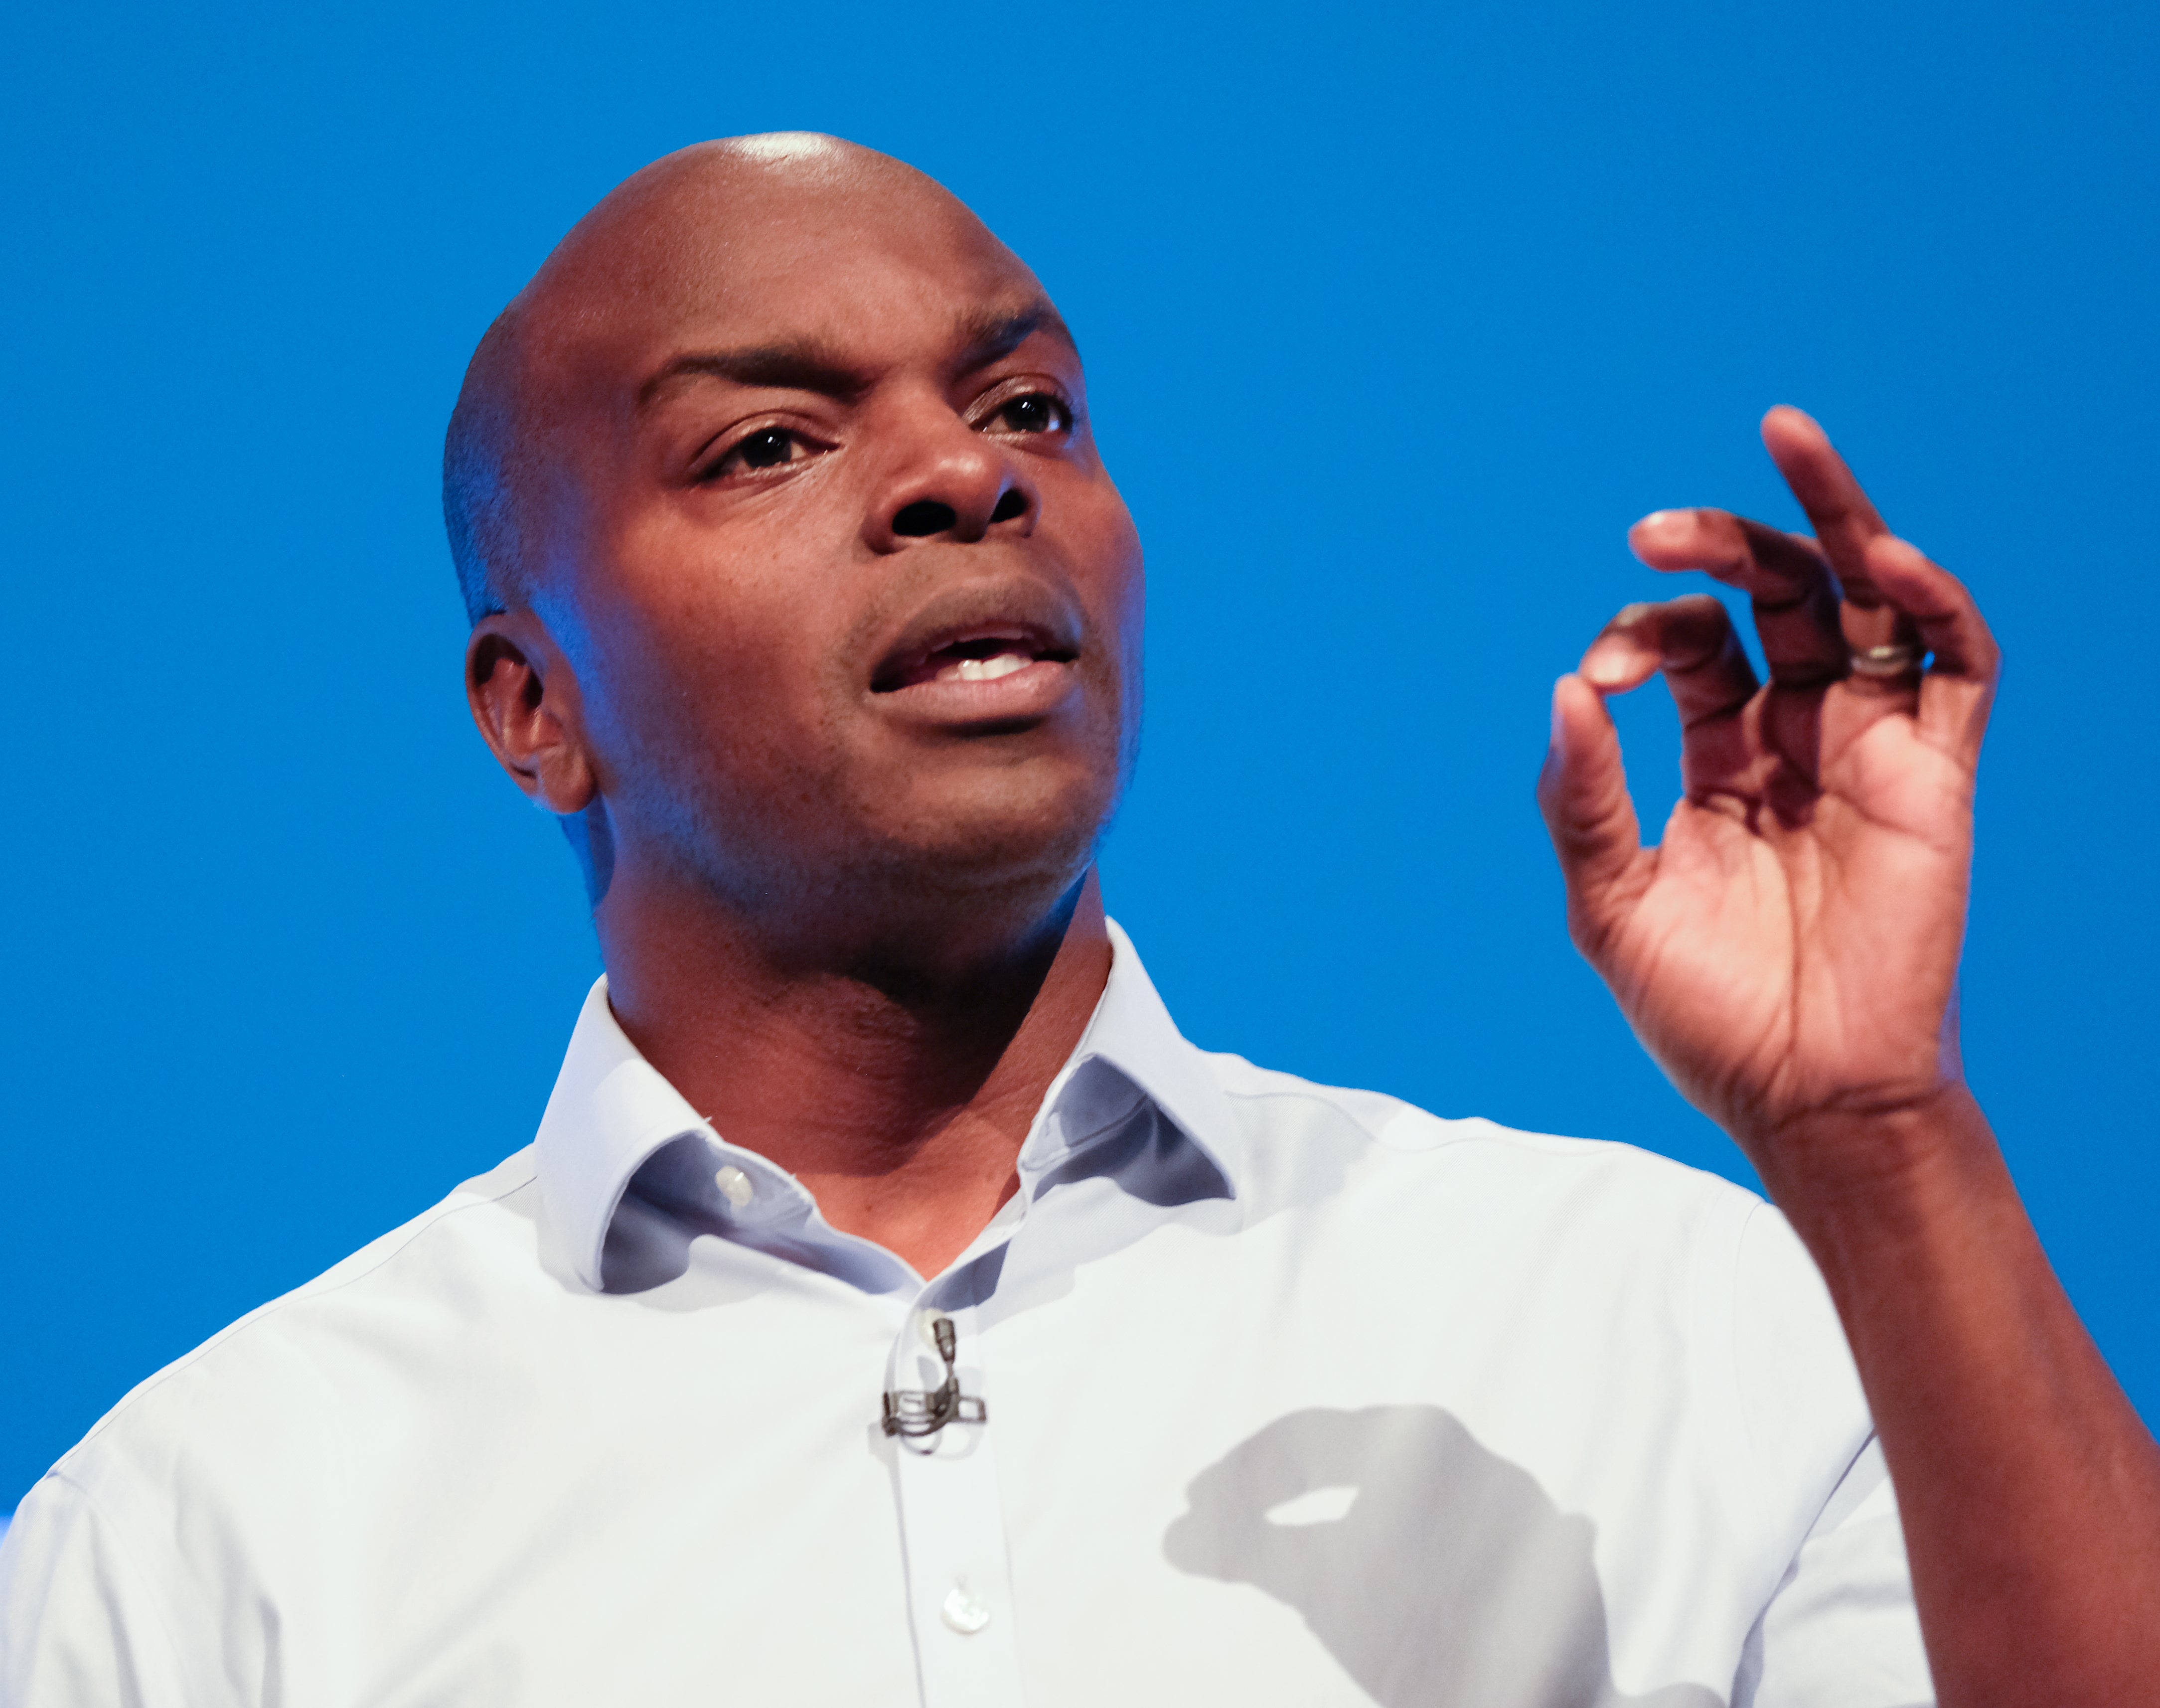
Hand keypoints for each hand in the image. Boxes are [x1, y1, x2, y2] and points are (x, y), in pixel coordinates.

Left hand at [1537, 407, 2000, 1180]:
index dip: (1640, 637)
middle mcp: (1795, 739)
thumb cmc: (1706, 1013)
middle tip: (1653, 530)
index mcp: (1717, 761)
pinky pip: (1953, 667)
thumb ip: (1582, 797)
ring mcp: (1869, 749)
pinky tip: (1875, 559)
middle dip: (1718, 549)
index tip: (1602, 683)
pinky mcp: (1937, 776)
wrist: (1803, 1095)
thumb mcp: (1611, 902)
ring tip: (1784, 436)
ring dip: (1832, 517)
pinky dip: (1925, 602)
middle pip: (1773, 600)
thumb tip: (1565, 689)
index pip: (1688, 651)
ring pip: (1864, 600)